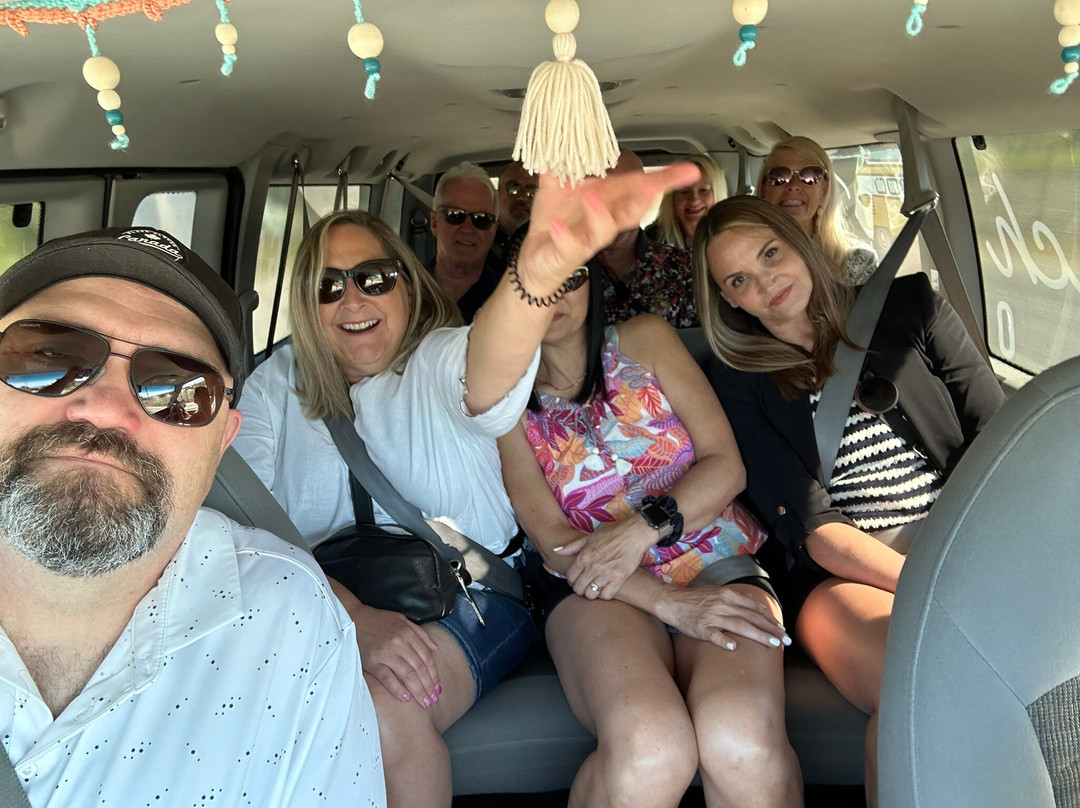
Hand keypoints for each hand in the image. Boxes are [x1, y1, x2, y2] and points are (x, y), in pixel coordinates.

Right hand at [328, 578, 440, 706]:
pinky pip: (387, 678)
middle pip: (419, 668)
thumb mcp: (402, 620)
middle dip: (429, 686)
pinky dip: (398, 689)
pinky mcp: (372, 662)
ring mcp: (386, 653)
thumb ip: (420, 634)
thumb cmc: (378, 620)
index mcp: (408, 633)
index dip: (434, 675)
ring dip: (418, 691)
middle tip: (434, 700)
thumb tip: (436, 648)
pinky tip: (406, 699)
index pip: (426, 658)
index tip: (439, 688)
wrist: (353, 618)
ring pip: (407, 675)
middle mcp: (399, 643)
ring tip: (425, 703)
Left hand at [516, 163, 701, 294]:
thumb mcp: (556, 186)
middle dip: (644, 197)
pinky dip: (564, 236)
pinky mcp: (567, 253)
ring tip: (592, 198)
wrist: (537, 259)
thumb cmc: (554, 222)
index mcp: (607, 201)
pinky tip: (557, 226)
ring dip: (601, 215)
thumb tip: (562, 130)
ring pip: (604, 230)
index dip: (664, 179)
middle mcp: (603, 221)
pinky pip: (569, 246)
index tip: (688, 171)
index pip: (639, 188)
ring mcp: (587, 238)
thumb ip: (560, 159)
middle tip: (655, 185)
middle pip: (632, 210)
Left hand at [557, 515, 655, 598]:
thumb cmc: (611, 535)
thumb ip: (571, 546)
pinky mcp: (619, 579)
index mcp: (584, 557)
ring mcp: (606, 574)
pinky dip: (604, 595)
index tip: (576, 580)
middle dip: (580, 589)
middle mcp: (593, 567)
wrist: (633, 535)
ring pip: (591, 594)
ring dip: (591, 593)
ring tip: (594, 589)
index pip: (570, 578)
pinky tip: (605, 589)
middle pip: (579, 589)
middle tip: (585, 586)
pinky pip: (606, 596)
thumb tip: (556, 550)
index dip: (571, 581)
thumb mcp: (589, 537)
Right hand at [660, 584, 789, 650]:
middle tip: (786, 640)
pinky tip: (734, 648)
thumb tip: (755, 608)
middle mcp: (722, 604)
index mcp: (727, 595)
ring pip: (740, 626)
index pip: (754, 608)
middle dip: (772, 629)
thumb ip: (736, 600)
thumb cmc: (696, 599)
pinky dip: (724, 641)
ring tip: (773, 644)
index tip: (782, 629)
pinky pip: (714, 635)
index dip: (770, 619)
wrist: (671, 601)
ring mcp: (712, 617)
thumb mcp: (717, 593)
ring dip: (759, 635)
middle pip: (752, 617)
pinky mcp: (700, 628)